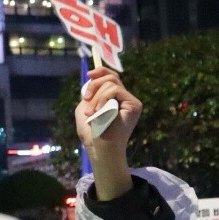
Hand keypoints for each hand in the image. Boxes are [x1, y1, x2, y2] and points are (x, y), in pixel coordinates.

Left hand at [76, 68, 139, 200]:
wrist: (99, 148)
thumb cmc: (91, 133)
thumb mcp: (86, 109)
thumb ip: (90, 95)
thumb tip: (93, 80)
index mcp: (115, 99)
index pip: (112, 77)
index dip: (101, 71)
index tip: (89, 75)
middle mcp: (125, 98)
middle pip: (111, 77)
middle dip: (94, 85)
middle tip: (85, 98)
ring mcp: (131, 101)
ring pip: (111, 83)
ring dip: (96, 97)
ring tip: (90, 112)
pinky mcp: (134, 104)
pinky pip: (115, 90)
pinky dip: (102, 98)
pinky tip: (97, 112)